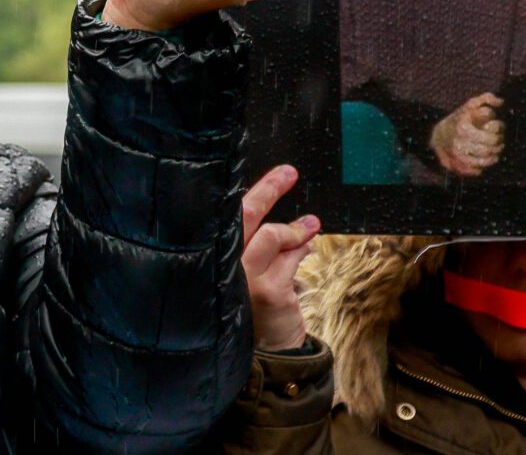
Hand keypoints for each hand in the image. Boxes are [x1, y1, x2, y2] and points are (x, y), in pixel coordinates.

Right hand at [240, 165, 319, 350]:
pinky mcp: (271, 290)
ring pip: (274, 235)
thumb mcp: (247, 271)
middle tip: (288, 173)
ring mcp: (247, 277)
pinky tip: (307, 246)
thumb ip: (259, 246)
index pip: (226, 215)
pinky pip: (292, 257)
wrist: (266, 352)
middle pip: (246, 215)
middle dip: (268, 190)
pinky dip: (302, 248)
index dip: (248, 192)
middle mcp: (224, 264)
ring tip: (311, 224)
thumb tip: (282, 217)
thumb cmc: (253, 306)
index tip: (267, 173)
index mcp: (214, 256)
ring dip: (296, 227)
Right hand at [430, 93, 503, 176]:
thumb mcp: (470, 104)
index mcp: (464, 126)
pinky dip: (483, 166)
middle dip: (499, 142)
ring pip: (487, 159)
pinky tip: (484, 159)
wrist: (438, 134)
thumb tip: (501, 102)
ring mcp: (458, 155)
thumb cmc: (459, 118)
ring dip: (494, 155)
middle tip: (499, 140)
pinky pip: (478, 170)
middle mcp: (460, 141)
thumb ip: (486, 98)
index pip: (494, 130)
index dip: (499, 127)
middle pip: (492, 146)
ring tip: (494, 150)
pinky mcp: (458, 166)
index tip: (496, 125)